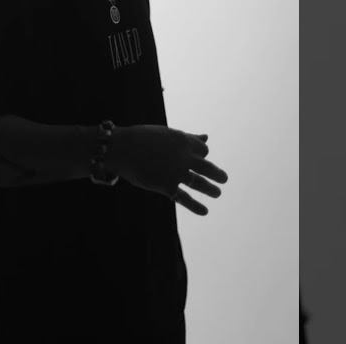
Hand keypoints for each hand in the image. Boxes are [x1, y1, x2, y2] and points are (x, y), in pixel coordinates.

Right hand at [106, 125, 228, 215]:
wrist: (121, 148)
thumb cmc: (142, 138)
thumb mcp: (167, 134)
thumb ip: (188, 138)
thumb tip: (206, 137)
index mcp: (184, 141)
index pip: (203, 150)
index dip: (202, 155)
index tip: (200, 160)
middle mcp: (183, 157)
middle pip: (207, 167)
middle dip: (217, 174)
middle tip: (224, 179)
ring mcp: (176, 173)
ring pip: (200, 183)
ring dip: (211, 189)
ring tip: (217, 193)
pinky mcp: (167, 187)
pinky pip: (185, 199)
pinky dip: (196, 206)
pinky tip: (204, 211)